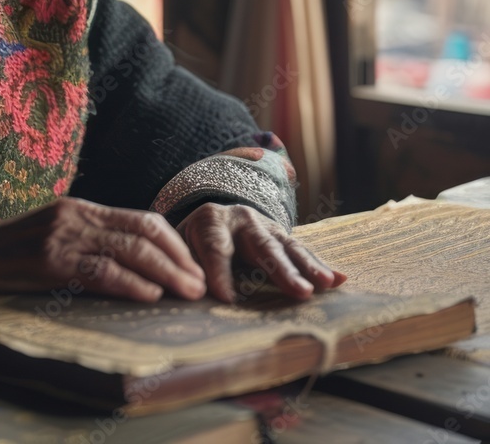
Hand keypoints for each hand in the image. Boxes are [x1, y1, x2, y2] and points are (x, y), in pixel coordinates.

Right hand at [0, 197, 207, 302]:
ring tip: (188, 293)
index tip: (193, 266)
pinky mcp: (52, 261)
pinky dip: (132, 283)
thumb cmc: (13, 253)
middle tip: (201, 284)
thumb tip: (136, 263)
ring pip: (130, 250)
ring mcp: (64, 236)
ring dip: (166, 273)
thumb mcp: (56, 235)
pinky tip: (151, 295)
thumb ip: (90, 240)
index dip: (173, 242)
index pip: (140, 217)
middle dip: (179, 259)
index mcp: (81, 208)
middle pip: (143, 231)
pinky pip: (102, 271)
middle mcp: (77, 216)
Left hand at [176, 202, 346, 302]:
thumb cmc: (188, 245)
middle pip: (261, 246)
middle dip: (280, 269)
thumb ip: (183, 269)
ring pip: (286, 247)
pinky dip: (320, 265)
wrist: (205, 222)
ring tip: (326, 285)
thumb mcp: (178, 252)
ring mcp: (264, 225)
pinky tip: (340, 280)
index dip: (220, 273)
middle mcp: (239, 218)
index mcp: (209, 221)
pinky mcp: (280, 236)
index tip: (227, 300)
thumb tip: (187, 293)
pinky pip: (301, 251)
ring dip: (307, 267)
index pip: (215, 248)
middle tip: (299, 292)